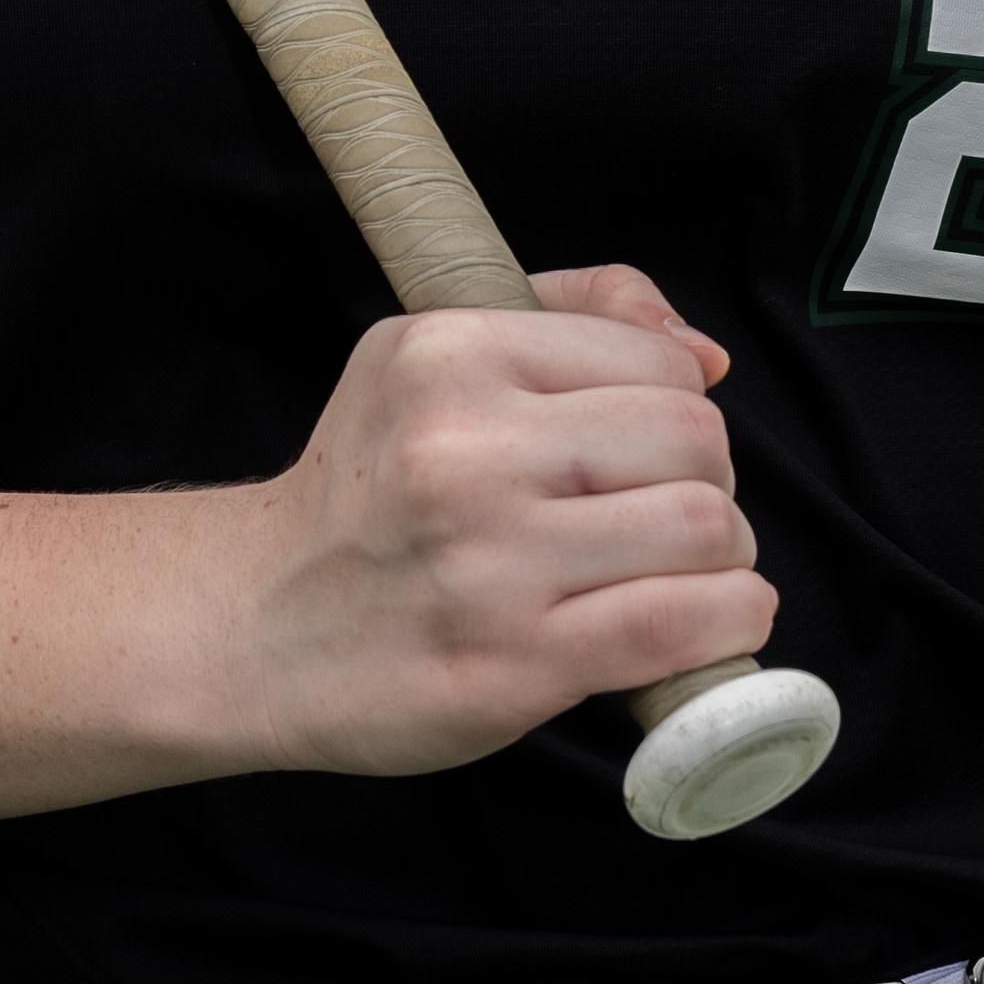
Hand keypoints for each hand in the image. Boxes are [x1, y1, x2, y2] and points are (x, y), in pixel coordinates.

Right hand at [201, 265, 772, 779]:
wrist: (255, 625)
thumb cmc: (365, 492)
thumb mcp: (428, 358)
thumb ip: (571, 319)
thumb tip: (705, 353)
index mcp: (450, 355)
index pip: (658, 363)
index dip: (682, 409)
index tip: (651, 452)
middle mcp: (467, 450)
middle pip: (693, 442)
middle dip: (711, 483)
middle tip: (674, 517)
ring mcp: (491, 563)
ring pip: (702, 530)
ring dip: (726, 559)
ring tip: (688, 574)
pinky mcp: (514, 664)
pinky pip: (678, 626)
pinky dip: (728, 623)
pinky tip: (711, 623)